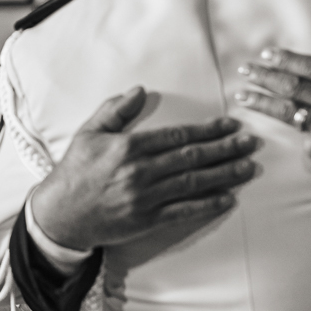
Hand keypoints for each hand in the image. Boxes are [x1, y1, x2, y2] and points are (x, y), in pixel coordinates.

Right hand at [30, 86, 260, 250]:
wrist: (60, 215)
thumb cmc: (74, 171)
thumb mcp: (89, 133)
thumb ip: (115, 110)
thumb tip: (139, 91)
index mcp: (129, 146)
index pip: (178, 135)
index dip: (208, 130)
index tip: (230, 125)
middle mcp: (141, 171)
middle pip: (192, 158)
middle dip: (225, 150)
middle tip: (250, 144)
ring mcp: (145, 197)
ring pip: (193, 183)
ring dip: (224, 175)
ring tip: (247, 168)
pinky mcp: (146, 220)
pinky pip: (183, 211)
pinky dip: (207, 205)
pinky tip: (227, 198)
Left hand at [234, 20, 310, 216]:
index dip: (287, 59)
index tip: (267, 54)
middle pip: (293, 86)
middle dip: (265, 77)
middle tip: (245, 70)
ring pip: (290, 113)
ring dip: (263, 103)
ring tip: (242, 97)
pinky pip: (305, 142)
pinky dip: (295, 135)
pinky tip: (275, 131)